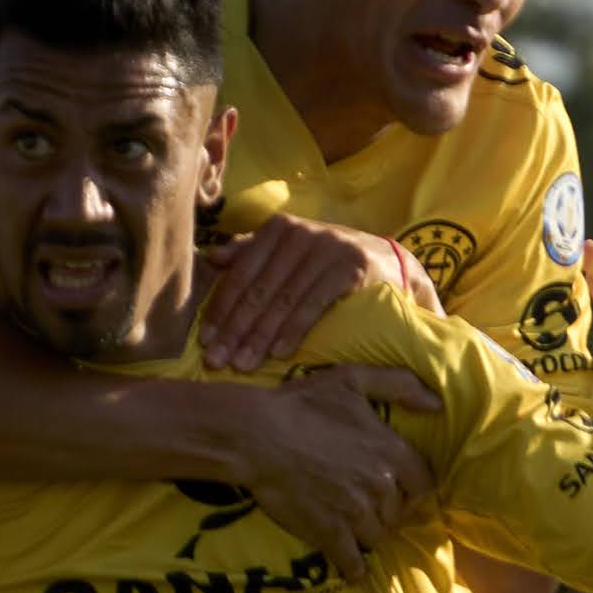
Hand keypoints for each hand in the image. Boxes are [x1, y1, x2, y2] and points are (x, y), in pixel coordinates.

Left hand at [197, 217, 437, 368]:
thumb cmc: (327, 262)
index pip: (241, 273)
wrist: (387, 263)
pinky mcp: (350, 267)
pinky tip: (279, 353)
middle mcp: (300, 233)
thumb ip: (252, 253)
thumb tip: (212, 259)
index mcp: (278, 228)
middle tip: (217, 360)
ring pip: (283, 298)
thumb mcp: (290, 252)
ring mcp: (327, 247)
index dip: (221, 309)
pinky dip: (294, 329)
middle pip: (259, 288)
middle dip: (235, 328)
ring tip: (243, 364)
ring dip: (260, 335)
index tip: (205, 341)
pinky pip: (313, 303)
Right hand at [208, 369, 439, 579]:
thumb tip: (437, 403)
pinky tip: (353, 573)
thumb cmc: (302, 404)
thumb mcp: (353, 379)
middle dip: (386, 510)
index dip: (412, 487)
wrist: (257, 436)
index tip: (400, 489)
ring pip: (376, 535)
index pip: (423, 483)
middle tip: (369, 507)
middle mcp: (380, 485)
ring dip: (367, 534)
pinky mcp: (329, 531)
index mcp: (390, 451)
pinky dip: (353, 568)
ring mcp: (355, 512)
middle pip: (398, 512)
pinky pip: (351, 559)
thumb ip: (400, 385)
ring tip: (355, 529)